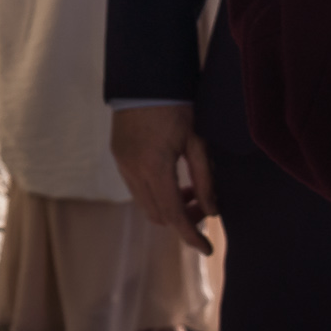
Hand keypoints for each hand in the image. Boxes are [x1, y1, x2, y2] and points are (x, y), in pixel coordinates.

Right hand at [111, 103, 216, 253]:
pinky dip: (156, 194)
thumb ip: (205, 180)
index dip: (191, 236)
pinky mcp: (118, 156)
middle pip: (157, 214)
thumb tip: (211, 211)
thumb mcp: (197, 143)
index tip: (208, 249)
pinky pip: (136, 188)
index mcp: (154, 167)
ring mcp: (122, 163)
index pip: (174, 214)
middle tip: (204, 210)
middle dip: (182, 221)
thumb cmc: (176, 107)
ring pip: (145, 203)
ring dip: (169, 207)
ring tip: (191, 193)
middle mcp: (133, 169)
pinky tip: (173, 181)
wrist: (144, 80)